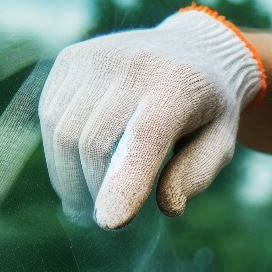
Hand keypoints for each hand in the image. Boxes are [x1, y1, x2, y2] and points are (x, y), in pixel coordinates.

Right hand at [38, 7, 262, 228]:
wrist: (195, 48)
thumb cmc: (209, 110)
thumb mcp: (220, 143)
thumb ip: (196, 175)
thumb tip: (167, 207)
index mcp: (178, 86)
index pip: (144, 138)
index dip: (124, 183)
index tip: (110, 223)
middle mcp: (132, 64)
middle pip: (94, 142)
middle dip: (96, 190)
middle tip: (106, 219)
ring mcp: (96, 56)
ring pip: (63, 131)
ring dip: (71, 177)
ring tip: (87, 202)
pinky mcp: (71, 59)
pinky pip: (51, 115)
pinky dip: (59, 152)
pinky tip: (77, 169)